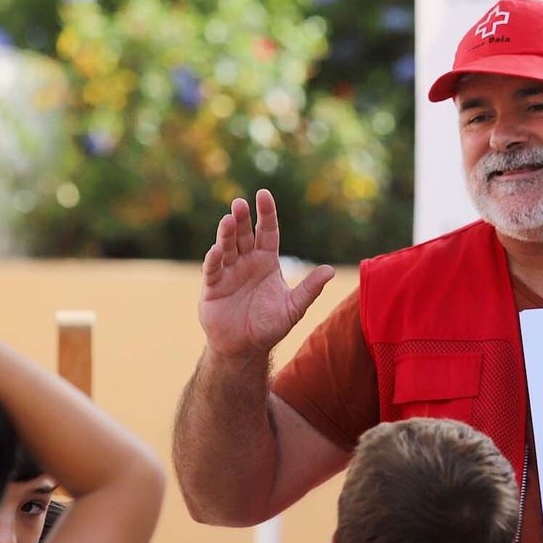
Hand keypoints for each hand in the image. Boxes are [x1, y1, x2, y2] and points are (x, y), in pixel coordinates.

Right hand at [199, 190, 333, 356]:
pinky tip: (216, 251)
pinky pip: (212, 270)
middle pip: (244, 235)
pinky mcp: (212, 287)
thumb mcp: (293, 307)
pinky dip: (213, 260)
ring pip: (226, 247)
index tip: (263, 194)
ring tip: (228, 219)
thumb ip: (309, 289)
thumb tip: (330, 270)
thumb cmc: (269, 326)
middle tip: (240, 203)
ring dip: (226, 233)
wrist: (245, 347)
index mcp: (266, 261)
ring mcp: (228, 272)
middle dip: (242, 219)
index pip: (267, 232)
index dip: (266, 214)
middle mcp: (246, 262)